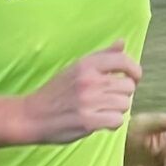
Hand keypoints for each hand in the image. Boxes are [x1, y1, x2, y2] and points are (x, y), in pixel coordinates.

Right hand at [21, 41, 141, 143]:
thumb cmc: (55, 93)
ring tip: (101, 110)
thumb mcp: (76, 68)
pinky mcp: (88, 121)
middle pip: (128, 86)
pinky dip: (112, 123)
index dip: (135, 71)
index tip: (133, 79)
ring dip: (117, 110)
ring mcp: (88, 101)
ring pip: (125, 104)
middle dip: (122, 95)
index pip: (123, 60)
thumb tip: (122, 42)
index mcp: (86, 64)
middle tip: (108, 100)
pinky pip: (117, 120)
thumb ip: (101, 56)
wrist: (31, 115)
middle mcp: (89, 80)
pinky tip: (100, 122)